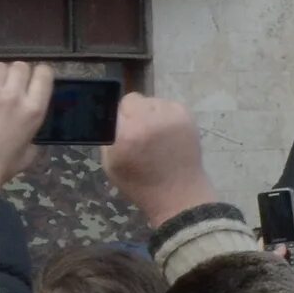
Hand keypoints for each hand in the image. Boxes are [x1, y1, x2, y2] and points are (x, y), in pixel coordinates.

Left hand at [0, 63, 51, 193]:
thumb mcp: (29, 152)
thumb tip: (31, 131)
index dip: (38, 74)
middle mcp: (15, 96)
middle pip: (20, 66)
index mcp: (34, 110)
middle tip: (8, 87)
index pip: (44, 74)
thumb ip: (34, 135)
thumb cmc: (0, 167)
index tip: (31, 81)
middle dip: (16, 75)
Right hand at [104, 94, 213, 230]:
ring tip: (154, 133)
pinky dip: (165, 115)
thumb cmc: (140, 183)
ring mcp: (170, 116)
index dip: (116, 119)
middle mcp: (148, 120)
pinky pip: (168, 104)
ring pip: (151, 101)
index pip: (112, 108)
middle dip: (132, 114)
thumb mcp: (110, 164)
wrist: (178, 192)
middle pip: (132, 100)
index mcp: (126, 135)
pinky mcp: (186, 115)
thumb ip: (107, 136)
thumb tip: (108, 117)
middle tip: (137, 132)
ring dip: (149, 113)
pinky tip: (167, 132)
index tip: (119, 128)